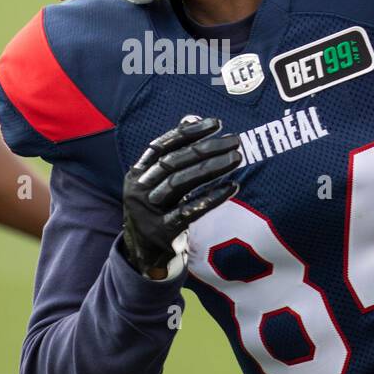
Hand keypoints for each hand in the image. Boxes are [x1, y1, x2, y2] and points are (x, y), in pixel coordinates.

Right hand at [122, 116, 241, 279]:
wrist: (143, 256)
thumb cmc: (158, 210)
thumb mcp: (158, 182)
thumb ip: (173, 152)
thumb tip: (190, 118)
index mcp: (137, 173)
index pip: (162, 145)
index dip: (188, 132)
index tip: (215, 123)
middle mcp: (139, 189)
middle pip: (174, 162)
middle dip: (206, 148)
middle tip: (234, 140)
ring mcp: (148, 211)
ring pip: (181, 183)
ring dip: (211, 168)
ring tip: (237, 158)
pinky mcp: (162, 231)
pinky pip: (189, 211)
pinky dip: (212, 197)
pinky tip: (232, 187)